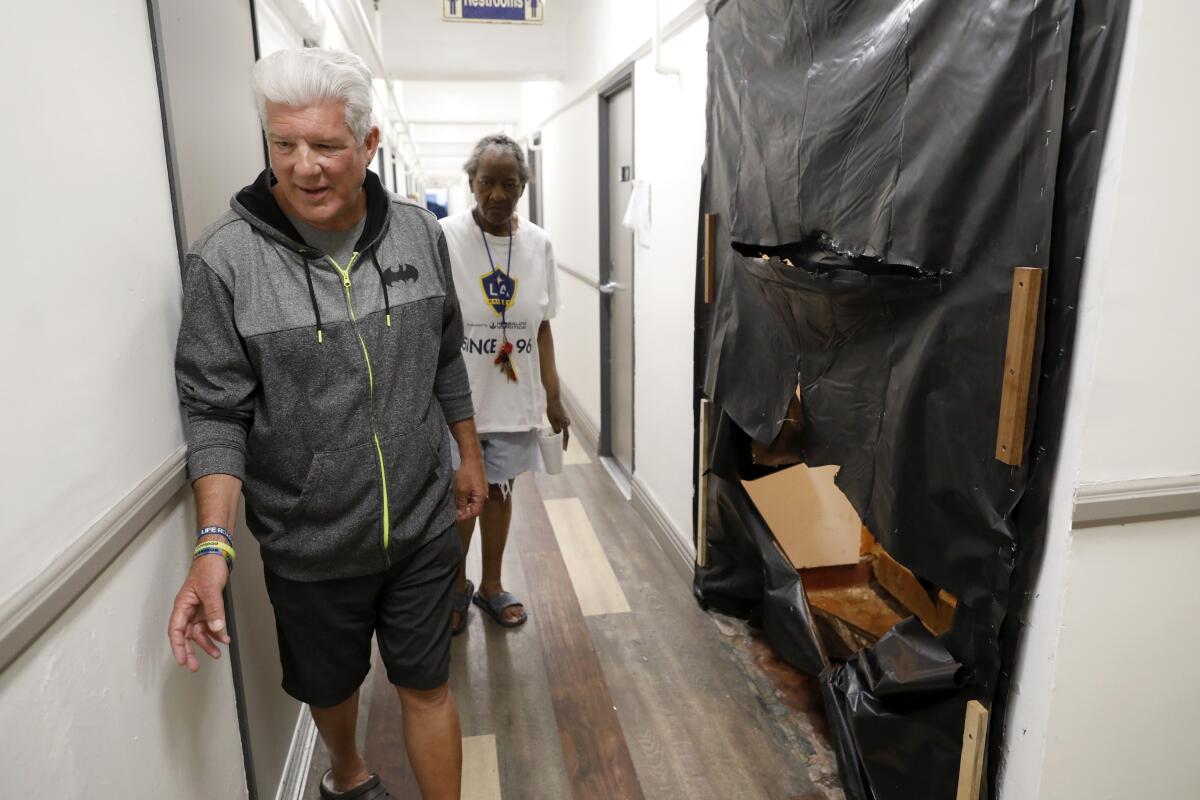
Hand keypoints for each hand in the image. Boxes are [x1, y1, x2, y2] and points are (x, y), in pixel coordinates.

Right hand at [167, 555, 231, 671]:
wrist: (218, 556)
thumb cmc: (208, 569)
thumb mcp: (211, 589)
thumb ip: (214, 610)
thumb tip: (216, 629)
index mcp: (182, 605)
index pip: (176, 630)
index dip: (177, 647)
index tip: (182, 660)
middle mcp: (188, 610)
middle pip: (186, 635)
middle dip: (190, 651)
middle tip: (194, 666)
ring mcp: (198, 610)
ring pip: (199, 632)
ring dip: (207, 643)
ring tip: (217, 654)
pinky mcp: (208, 608)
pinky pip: (210, 625)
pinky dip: (217, 633)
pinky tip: (224, 639)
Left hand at [454, 456, 486, 520]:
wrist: (471, 457)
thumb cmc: (466, 474)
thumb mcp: (461, 490)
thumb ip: (461, 503)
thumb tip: (459, 514)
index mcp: (481, 497)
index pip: (474, 513)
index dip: (465, 516)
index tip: (455, 517)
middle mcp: (483, 494)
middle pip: (474, 507)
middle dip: (464, 510)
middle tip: (453, 511)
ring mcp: (480, 488)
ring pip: (472, 501)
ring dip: (463, 503)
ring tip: (454, 503)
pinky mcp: (477, 483)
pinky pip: (471, 495)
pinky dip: (465, 497)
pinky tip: (458, 495)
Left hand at [547, 398, 570, 449]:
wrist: (554, 399)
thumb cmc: (552, 409)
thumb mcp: (552, 420)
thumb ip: (555, 428)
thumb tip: (557, 435)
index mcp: (565, 423)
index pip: (566, 436)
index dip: (564, 443)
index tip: (564, 450)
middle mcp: (568, 421)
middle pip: (566, 433)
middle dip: (563, 441)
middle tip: (560, 448)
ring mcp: (567, 419)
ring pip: (564, 429)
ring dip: (561, 435)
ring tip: (558, 442)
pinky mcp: (565, 416)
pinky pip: (563, 425)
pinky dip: (561, 430)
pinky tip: (557, 433)